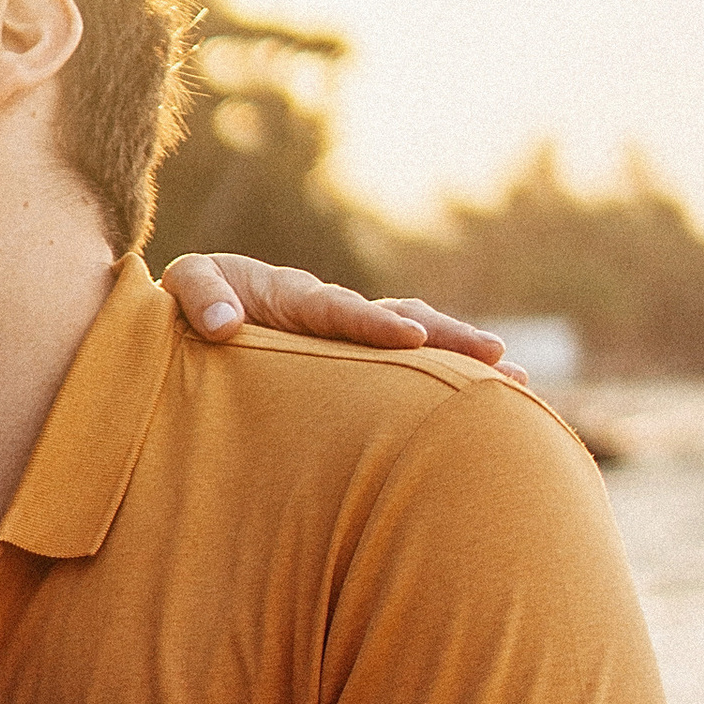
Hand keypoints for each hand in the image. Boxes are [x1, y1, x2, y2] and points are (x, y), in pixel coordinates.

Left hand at [162, 252, 521, 379]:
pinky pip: (404, 373)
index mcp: (294, 297)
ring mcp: (350, 340)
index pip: (339, 311)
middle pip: (402, 319)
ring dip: (462, 360)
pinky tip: (485, 415)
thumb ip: (201, 296)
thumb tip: (224, 324)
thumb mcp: (185, 288)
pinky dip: (443, 383)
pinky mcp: (352, 367)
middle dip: (450, 338)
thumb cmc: (187, 305)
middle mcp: (334, 314)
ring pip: (416, 341)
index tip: (409, 339)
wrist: (193, 314)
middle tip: (501, 359)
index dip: (373, 324)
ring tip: (518, 383)